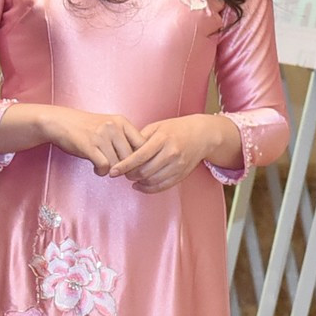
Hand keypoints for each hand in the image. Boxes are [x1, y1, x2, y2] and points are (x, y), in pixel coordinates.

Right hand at [42, 107, 143, 175]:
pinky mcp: (89, 146)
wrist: (60, 122)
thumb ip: (124, 138)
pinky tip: (96, 169)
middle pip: (131, 157)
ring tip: (104, 167)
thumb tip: (142, 159)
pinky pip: (104, 167)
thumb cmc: (86, 127)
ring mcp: (101, 136)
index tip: (134, 166)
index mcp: (122, 121)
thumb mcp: (109, 126)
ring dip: (112, 171)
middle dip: (126, 168)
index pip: (143, 144)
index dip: (141, 159)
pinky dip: (101, 172)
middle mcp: (114, 126)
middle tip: (118, 171)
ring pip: (118, 164)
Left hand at [108, 115, 230, 193]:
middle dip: (130, 175)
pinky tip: (140, 185)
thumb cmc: (176, 128)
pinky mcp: (181, 175)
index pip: (139, 156)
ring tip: (131, 178)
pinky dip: (149, 189)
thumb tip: (124, 152)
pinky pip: (162, 186)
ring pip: (153, 181)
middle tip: (121, 173)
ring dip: (138, 182)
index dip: (124, 165)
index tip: (113, 171)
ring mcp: (178, 166)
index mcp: (163, 139)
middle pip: (145, 171)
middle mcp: (171, 154)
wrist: (202, 135)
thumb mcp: (157, 126)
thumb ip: (140, 138)